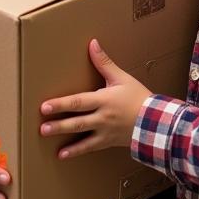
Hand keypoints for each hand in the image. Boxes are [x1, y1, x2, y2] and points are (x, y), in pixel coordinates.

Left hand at [39, 40, 150, 159]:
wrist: (156, 122)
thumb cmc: (139, 98)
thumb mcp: (122, 78)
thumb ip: (104, 62)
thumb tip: (92, 44)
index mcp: (104, 100)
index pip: (79, 102)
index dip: (61, 104)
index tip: (45, 107)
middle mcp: (102, 118)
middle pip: (77, 122)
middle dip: (59, 125)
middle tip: (42, 127)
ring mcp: (105, 132)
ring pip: (82, 136)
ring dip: (64, 138)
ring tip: (47, 138)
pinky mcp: (108, 142)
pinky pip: (90, 147)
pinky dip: (76, 151)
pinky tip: (63, 155)